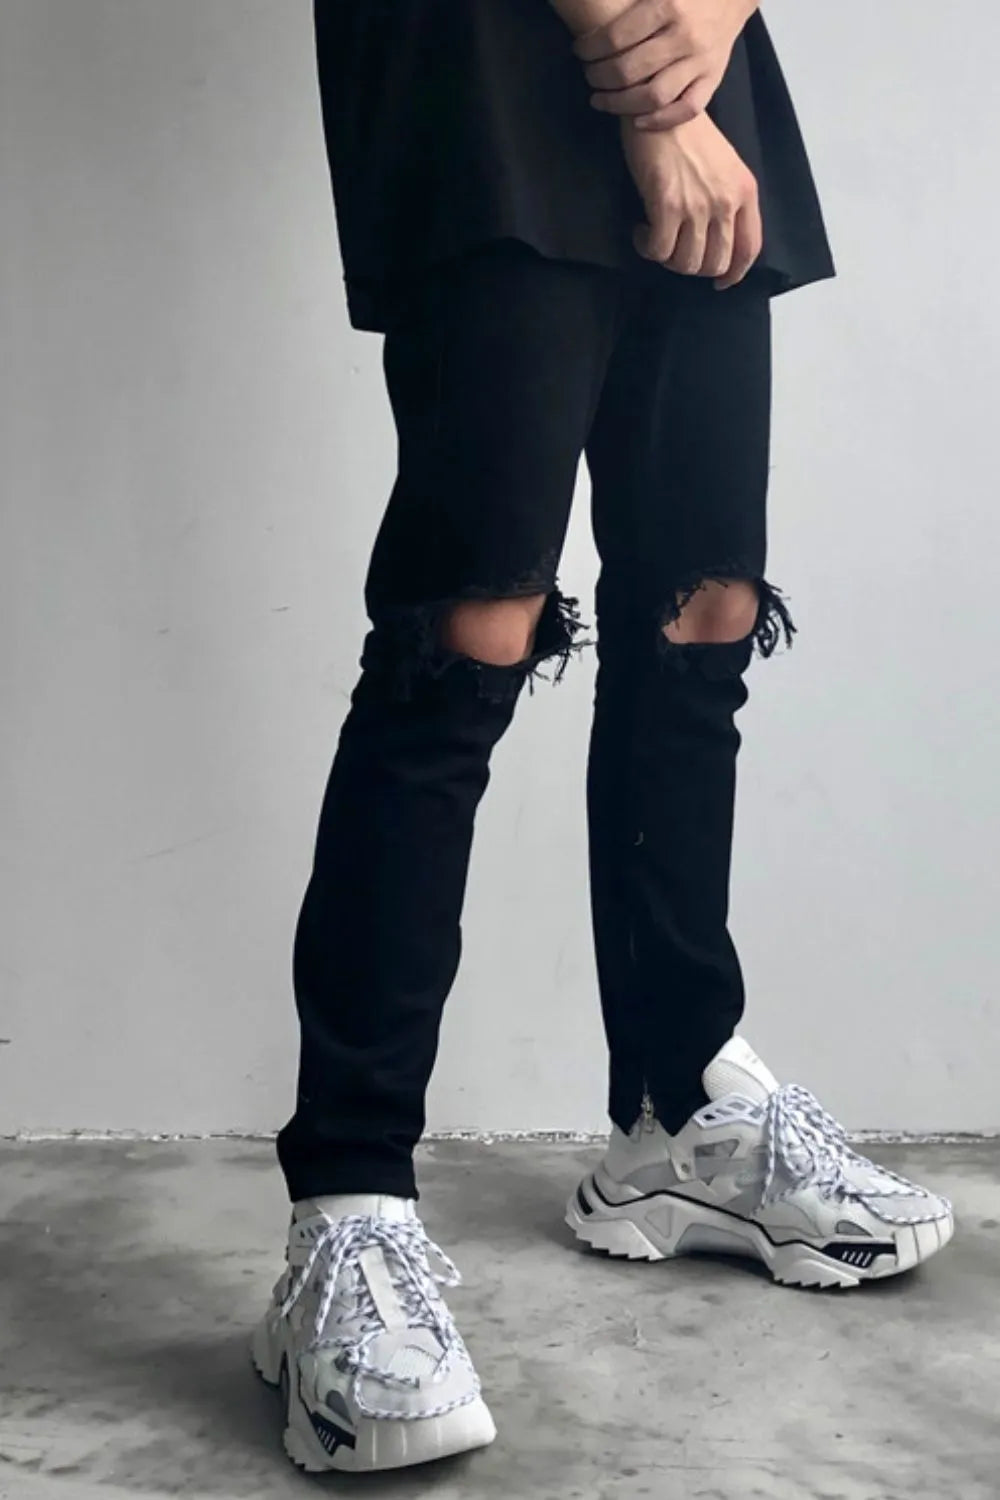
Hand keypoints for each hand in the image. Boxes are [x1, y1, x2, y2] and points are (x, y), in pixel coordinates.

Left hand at [576, 0, 756, 129]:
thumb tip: (598, 4)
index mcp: (667, 5)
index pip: (615, 38)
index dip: (590, 49)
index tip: (580, 51)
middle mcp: (684, 36)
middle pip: (628, 71)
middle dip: (599, 77)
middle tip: (589, 76)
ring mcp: (700, 61)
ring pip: (652, 97)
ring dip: (619, 104)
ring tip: (601, 100)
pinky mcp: (713, 78)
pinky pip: (686, 110)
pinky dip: (660, 120)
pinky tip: (638, 122)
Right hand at [622, 113, 761, 287]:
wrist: (661, 105)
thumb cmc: (688, 133)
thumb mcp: (724, 165)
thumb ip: (728, 199)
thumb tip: (717, 239)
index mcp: (745, 191)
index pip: (749, 248)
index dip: (735, 274)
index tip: (721, 283)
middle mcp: (726, 201)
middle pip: (715, 263)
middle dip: (693, 267)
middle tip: (676, 252)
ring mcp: (698, 205)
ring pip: (686, 263)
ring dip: (668, 259)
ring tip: (656, 238)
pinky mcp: (668, 205)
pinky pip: (659, 250)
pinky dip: (647, 247)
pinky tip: (640, 231)